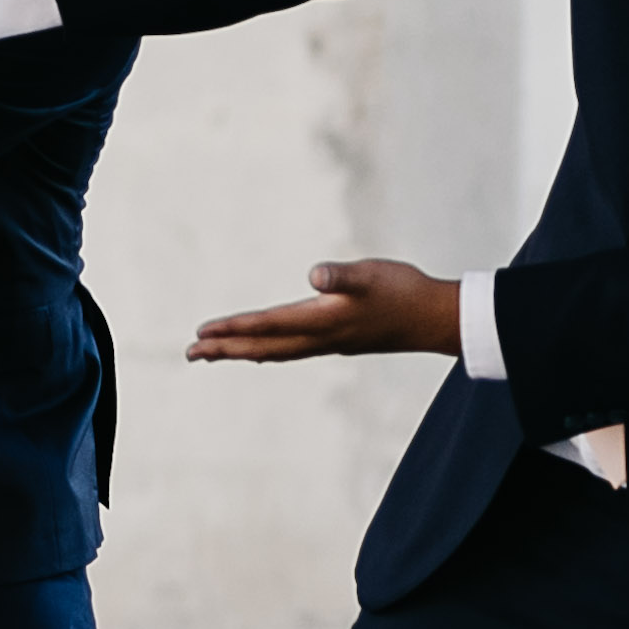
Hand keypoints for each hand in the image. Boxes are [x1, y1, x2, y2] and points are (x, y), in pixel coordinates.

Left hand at [188, 257, 463, 363]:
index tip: (201, 332)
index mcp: (321, 320)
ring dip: (242, 353)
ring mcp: (328, 343)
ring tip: (213, 354)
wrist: (438, 320)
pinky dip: (268, 352)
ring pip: (275, 352)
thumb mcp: (372, 274)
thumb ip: (343, 276)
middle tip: (190, 352)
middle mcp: (320, 338)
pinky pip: (291, 352)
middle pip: (262, 347)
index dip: (233, 329)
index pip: (266, 325)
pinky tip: (262, 350)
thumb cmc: (404, 292)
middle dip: (225, 350)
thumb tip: (316, 276)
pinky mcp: (338, 342)